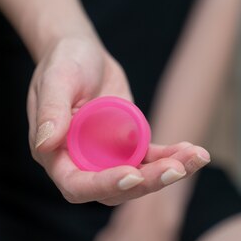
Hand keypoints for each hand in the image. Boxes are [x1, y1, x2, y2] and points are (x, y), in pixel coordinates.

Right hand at [27, 35, 209, 204]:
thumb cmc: (63, 61)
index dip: (104, 185)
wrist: (82, 51)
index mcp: (55, 154)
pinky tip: (195, 151)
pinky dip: (172, 157)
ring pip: (137, 178)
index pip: (77, 184)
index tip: (132, 175)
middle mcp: (80, 162)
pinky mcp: (126, 145)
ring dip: (166, 172)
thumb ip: (50, 111)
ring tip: (196, 157)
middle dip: (146, 183)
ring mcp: (105, 157)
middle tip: (176, 170)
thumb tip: (45, 144)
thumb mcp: (56, 79)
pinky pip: (150, 159)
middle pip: (113, 189)